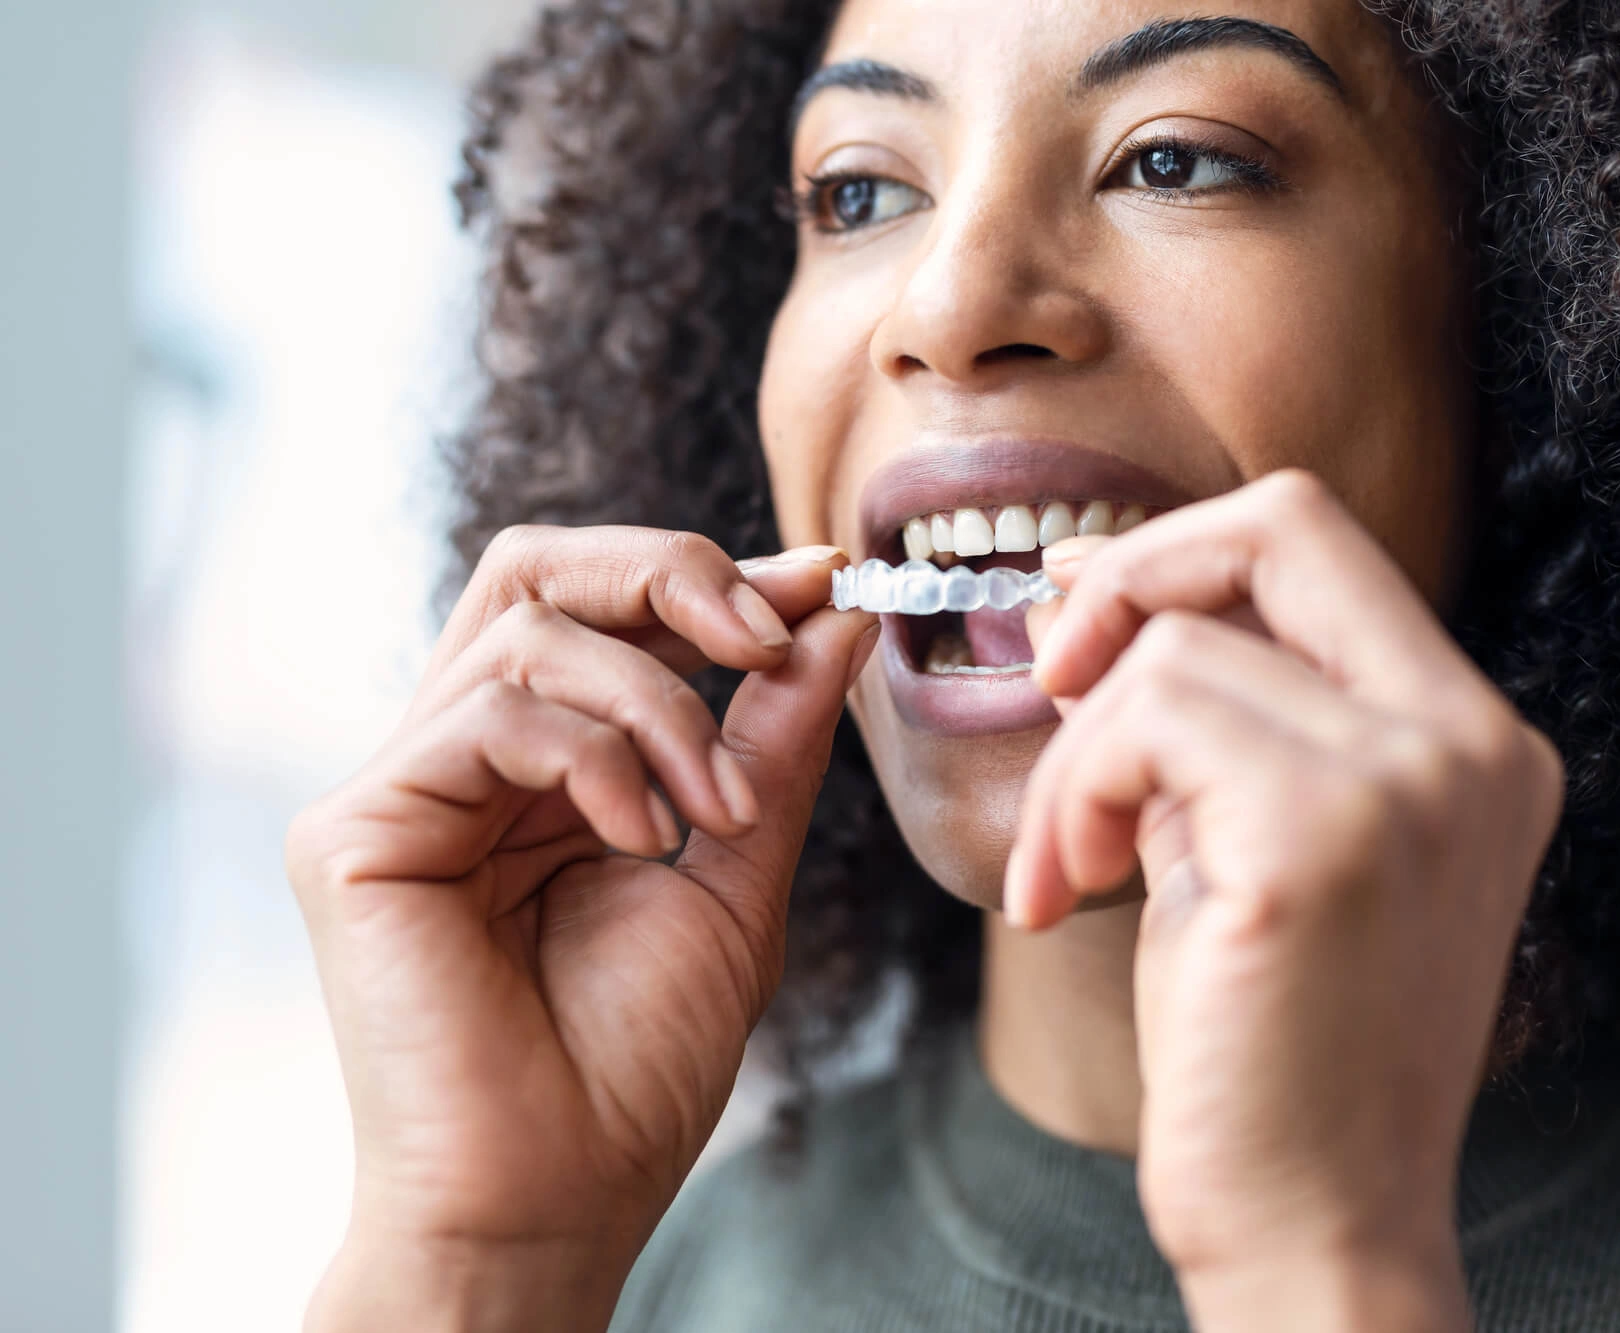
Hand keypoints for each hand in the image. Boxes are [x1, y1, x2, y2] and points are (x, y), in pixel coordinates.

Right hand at [284, 526, 877, 1331]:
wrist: (558, 1195)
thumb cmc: (636, 1061)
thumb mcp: (737, 869)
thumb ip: (772, 738)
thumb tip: (832, 613)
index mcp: (542, 768)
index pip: (601, 611)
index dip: (706, 577)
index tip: (823, 580)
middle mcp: (463, 762)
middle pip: (537, 571)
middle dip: (668, 574)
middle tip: (764, 632)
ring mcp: (402, 790)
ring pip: (527, 631)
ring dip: (660, 703)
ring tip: (718, 811)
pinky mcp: (355, 831)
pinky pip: (488, 715)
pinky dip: (595, 758)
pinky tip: (644, 840)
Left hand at [1011, 471, 1564, 1331]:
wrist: (1316, 1228)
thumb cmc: (1269, 1050)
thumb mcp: (1251, 845)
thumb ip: (1210, 718)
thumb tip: (1089, 595)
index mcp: (1473, 739)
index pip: (1322, 543)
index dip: (1184, 551)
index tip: (1084, 622)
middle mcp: (1471, 742)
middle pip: (1283, 522)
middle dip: (1132, 572)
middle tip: (1051, 671)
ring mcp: (1415, 782)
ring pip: (1174, 649)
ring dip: (1074, 756)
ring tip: (1067, 866)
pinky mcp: (1325, 837)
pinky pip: (1143, 722)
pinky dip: (1074, 794)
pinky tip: (1067, 889)